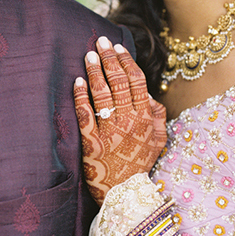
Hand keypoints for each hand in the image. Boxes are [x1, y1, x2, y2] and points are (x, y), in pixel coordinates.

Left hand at [74, 36, 165, 205]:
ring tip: (89, 55)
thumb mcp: (157, 141)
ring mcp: (109, 131)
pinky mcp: (91, 141)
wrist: (124, 194)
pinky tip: (77, 80)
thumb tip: (150, 94)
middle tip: (100, 41)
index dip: (127, 62)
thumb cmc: (139, 163)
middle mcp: (128, 121)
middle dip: (109, 59)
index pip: (137, 82)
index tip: (118, 47)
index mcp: (145, 118)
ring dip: (95, 72)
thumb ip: (157, 116)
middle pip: (119, 82)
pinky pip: (85, 113)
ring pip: (102, 94)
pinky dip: (81, 95)